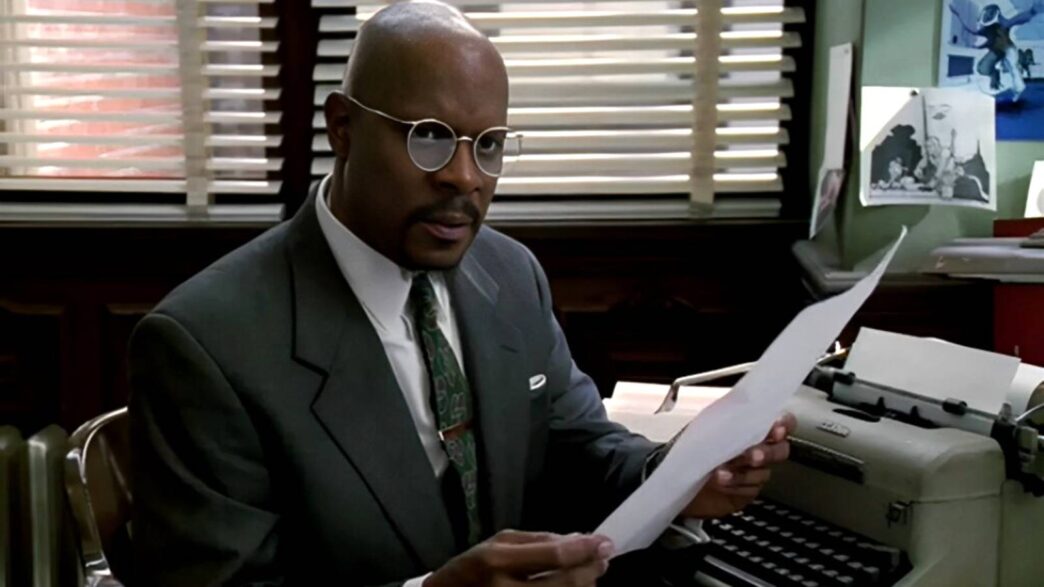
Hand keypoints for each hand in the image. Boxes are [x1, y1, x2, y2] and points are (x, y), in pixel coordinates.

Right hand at [423, 530, 613, 586]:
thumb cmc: (473, 568)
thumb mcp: (499, 542)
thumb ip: (540, 540)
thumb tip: (581, 540)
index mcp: (498, 561)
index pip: (553, 555)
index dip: (585, 549)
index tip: (606, 543)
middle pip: (566, 584)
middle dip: (590, 569)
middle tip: (602, 558)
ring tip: (587, 574)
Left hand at [681, 412, 795, 518]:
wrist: (678, 478)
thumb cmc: (693, 448)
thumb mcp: (707, 427)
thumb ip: (727, 417)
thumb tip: (740, 407)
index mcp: (752, 429)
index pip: (781, 423)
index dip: (784, 425)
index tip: (777, 428)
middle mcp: (759, 449)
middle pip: (780, 451)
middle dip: (767, 452)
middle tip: (752, 455)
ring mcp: (755, 472)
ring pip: (762, 472)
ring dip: (742, 472)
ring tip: (721, 471)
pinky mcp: (747, 491)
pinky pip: (750, 489)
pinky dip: (735, 485)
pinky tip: (721, 482)